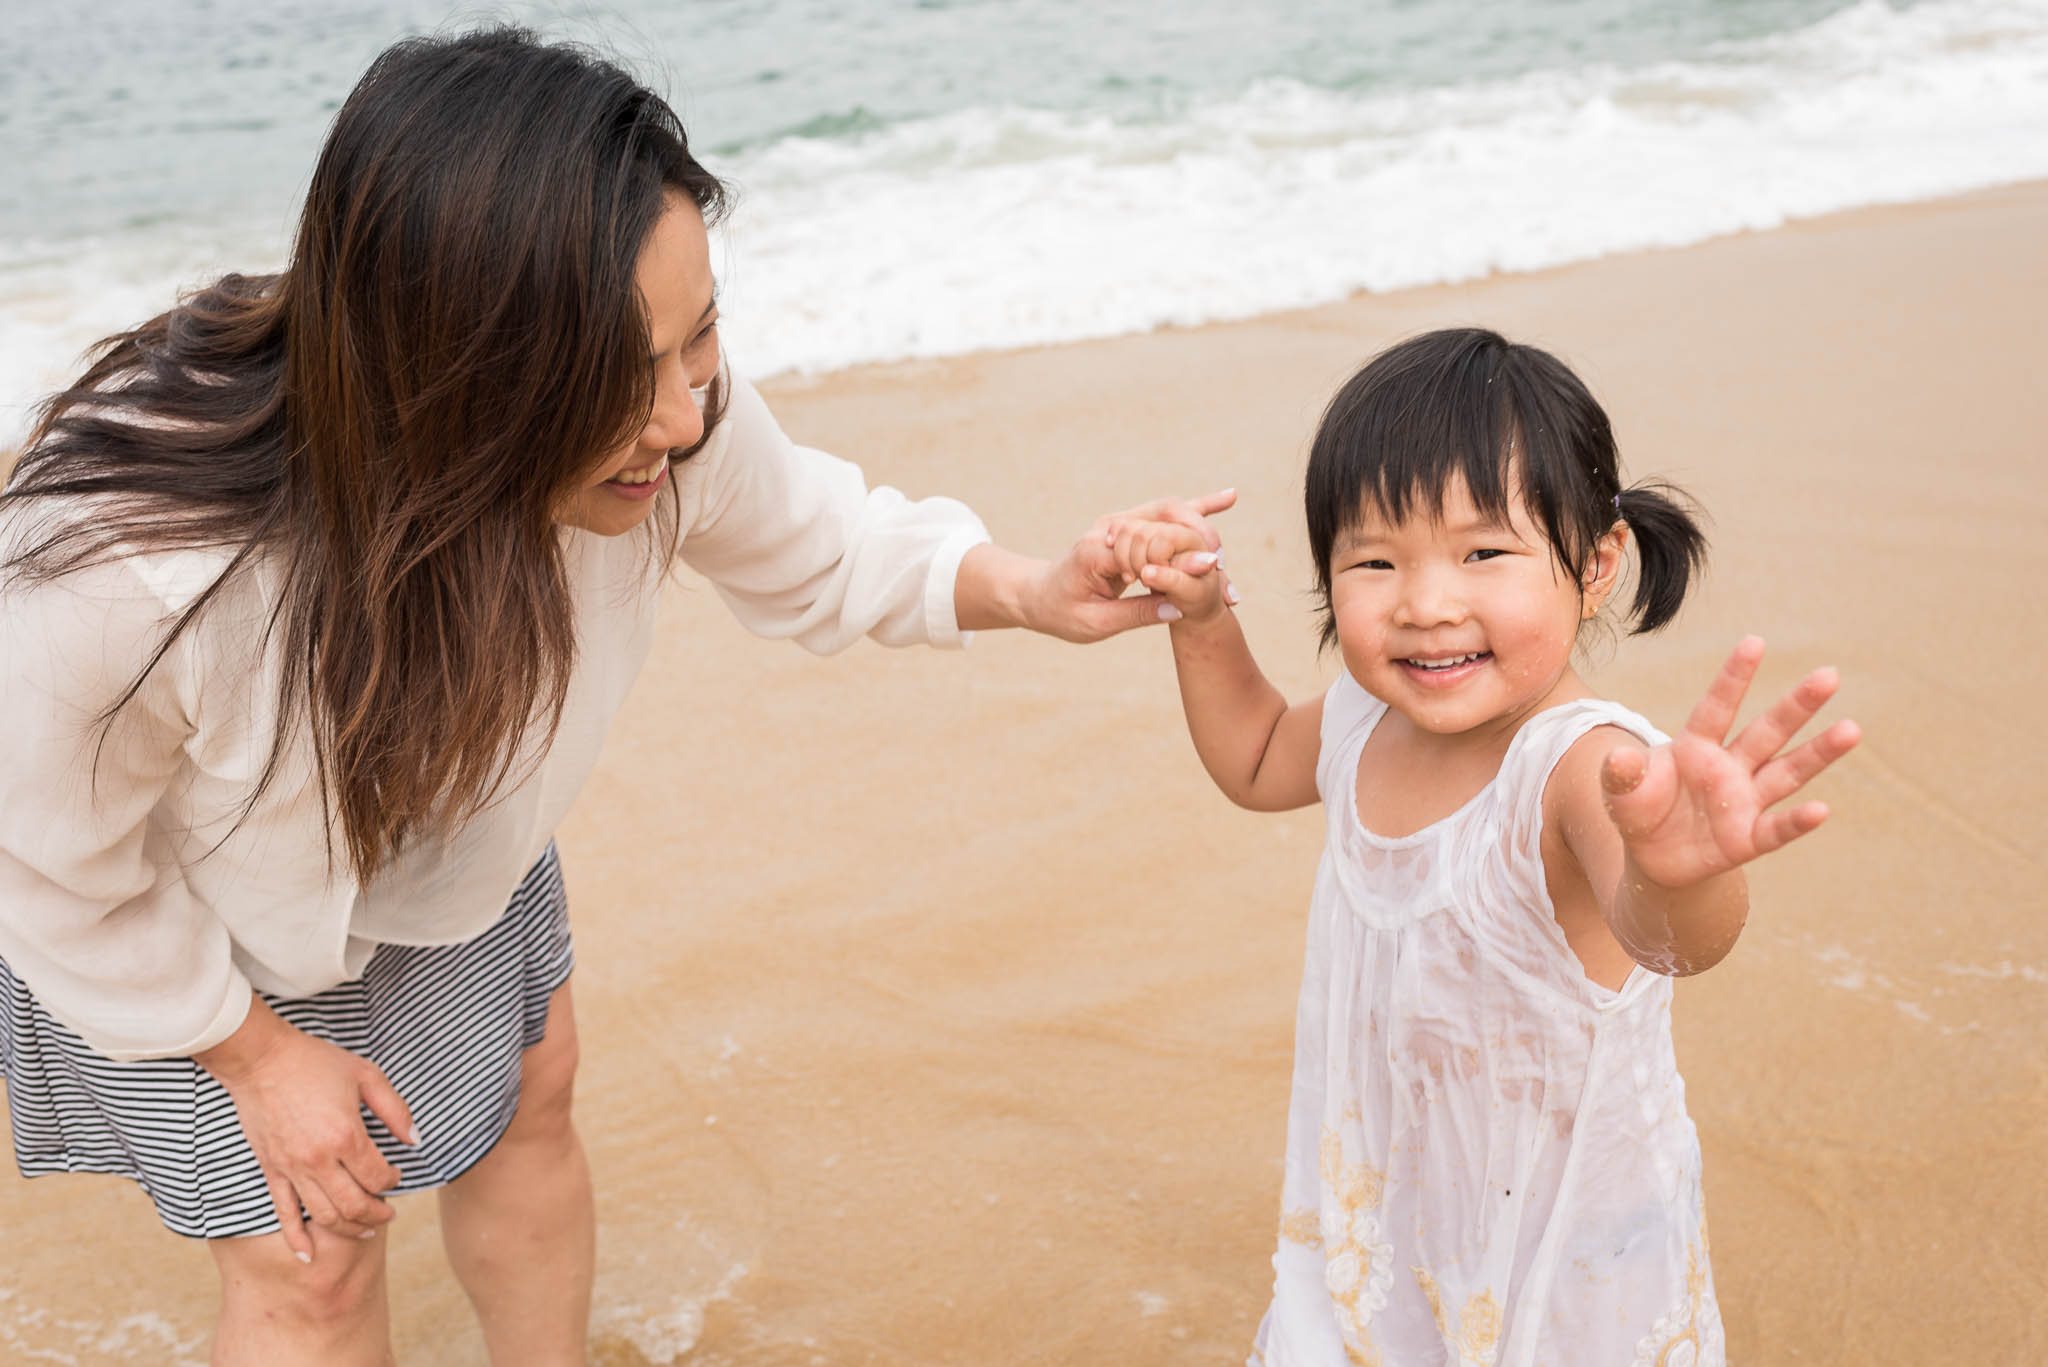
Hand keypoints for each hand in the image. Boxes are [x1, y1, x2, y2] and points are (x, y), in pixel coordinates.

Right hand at [195, 997, 418, 1262]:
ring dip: (349, 1229)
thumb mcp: (366, 1075)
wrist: (260, 1059)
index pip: (378, 1177)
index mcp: (347, 1135)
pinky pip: (283, 1214)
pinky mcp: (271, 1170)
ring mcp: (292, 1169)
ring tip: (366, 1229)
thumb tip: (416, 1140)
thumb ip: (395, 1109)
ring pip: (324, 1216)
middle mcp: (319, 1159)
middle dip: (377, 1214)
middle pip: (354, 1206)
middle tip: (389, 1213)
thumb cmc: (315, 1062)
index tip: (396, 1174)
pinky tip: (308, 1256)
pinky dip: (296, 1239)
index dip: (393, 1181)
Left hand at [1016, 489, 1236, 640]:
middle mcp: (1110, 527)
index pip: (1150, 545)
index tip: (1212, 573)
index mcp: (1098, 550)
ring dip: (1203, 523)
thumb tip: (1180, 607)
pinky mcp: (1129, 525)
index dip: (1182, 561)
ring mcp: (1120, 522)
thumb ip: (1138, 614)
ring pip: (1171, 510)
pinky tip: (1227, 498)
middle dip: (1198, 539)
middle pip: (1165, 518)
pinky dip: (1197, 507)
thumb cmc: (1061, 613)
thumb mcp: (1095, 624)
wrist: (1038, 595)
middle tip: (1223, 566)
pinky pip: (1166, 513)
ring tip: (1230, 535)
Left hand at [1601, 637, 1860, 889]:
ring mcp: (1744, 801)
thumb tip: (1618, 758)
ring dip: (1818, 753)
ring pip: (1787, 772)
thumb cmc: (1639, 808)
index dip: (1734, 677)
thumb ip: (1622, 773)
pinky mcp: (1749, 838)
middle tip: (1829, 675)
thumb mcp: (1620, 790)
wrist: (1651, 858)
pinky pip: (1777, 828)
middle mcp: (1729, 767)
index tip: (1754, 641)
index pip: (1717, 707)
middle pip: (1768, 731)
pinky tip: (1821, 810)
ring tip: (1851, 729)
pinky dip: (1797, 822)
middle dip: (1797, 705)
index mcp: (1696, 746)